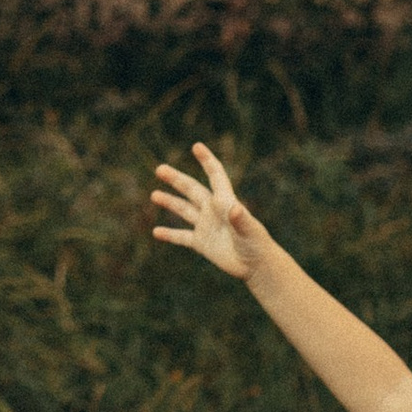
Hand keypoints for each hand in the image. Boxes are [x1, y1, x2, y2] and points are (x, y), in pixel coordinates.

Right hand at [149, 141, 264, 279]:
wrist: (256, 265)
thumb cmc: (257, 245)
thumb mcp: (250, 230)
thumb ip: (241, 219)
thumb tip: (234, 208)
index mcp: (225, 202)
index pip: (215, 176)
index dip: (207, 161)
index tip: (197, 146)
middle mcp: (213, 210)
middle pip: (192, 190)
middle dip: (176, 179)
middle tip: (159, 169)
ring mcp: (206, 226)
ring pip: (184, 210)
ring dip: (169, 202)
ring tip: (154, 195)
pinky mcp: (202, 243)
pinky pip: (182, 237)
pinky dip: (169, 235)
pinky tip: (156, 232)